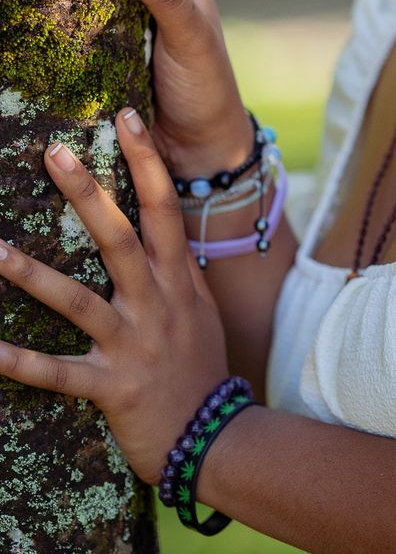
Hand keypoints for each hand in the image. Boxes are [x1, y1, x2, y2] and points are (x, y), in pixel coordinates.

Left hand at [0, 109, 228, 483]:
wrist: (216, 436)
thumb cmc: (201, 366)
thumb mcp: (199, 307)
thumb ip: (177, 267)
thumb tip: (161, 225)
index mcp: (178, 279)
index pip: (164, 207)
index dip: (146, 161)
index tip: (125, 117)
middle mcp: (157, 303)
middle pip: (121, 238)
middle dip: (88, 194)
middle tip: (54, 153)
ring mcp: (133, 344)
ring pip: (80, 302)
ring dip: (34, 276)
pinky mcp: (111, 387)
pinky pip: (58, 373)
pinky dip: (21, 362)